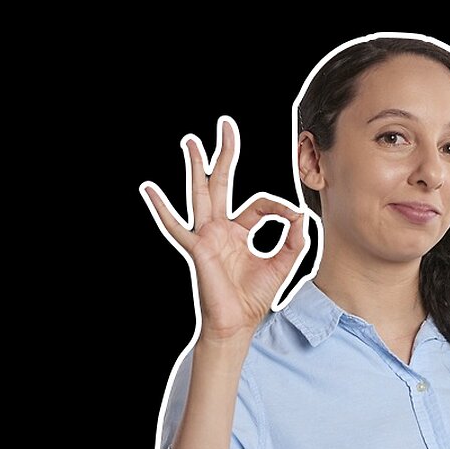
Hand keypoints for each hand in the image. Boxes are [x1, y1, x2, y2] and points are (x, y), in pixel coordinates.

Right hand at [142, 117, 306, 340]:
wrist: (238, 322)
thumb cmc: (254, 296)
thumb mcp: (284, 262)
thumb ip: (294, 238)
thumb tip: (300, 214)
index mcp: (239, 231)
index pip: (259, 204)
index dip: (279, 207)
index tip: (293, 217)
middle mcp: (220, 228)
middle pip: (221, 183)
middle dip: (224, 154)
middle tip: (226, 126)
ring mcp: (206, 236)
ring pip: (200, 194)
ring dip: (196, 167)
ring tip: (191, 143)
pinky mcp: (197, 248)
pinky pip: (176, 227)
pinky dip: (162, 209)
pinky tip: (149, 190)